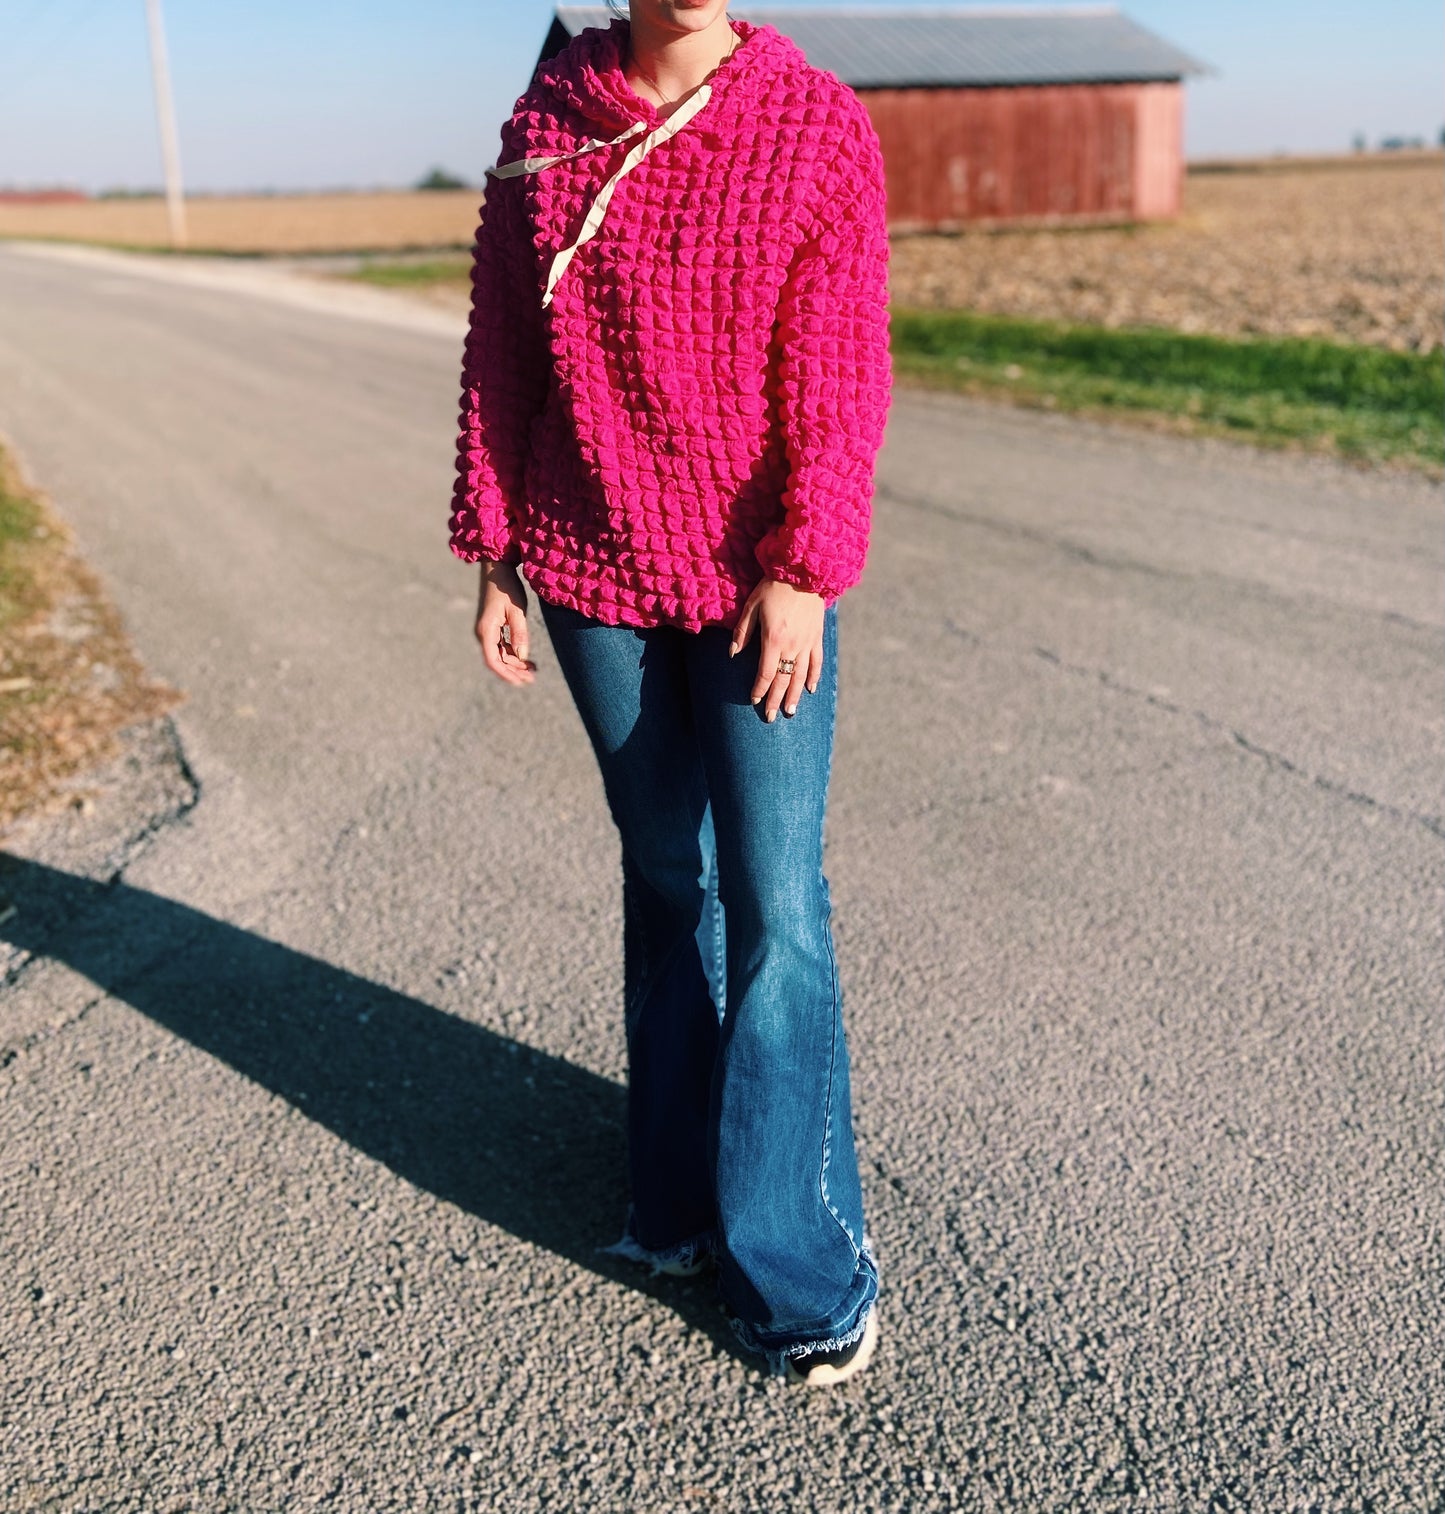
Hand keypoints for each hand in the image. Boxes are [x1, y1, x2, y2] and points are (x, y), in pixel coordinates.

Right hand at [474, 560, 536, 685]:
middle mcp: (483, 634)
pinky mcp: (493, 628)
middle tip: (533, 678)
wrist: (497, 569)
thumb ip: (520, 634)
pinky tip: (527, 660)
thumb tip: (523, 657)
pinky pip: (502, 647)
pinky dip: (514, 654)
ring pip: (500, 655)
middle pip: (497, 661)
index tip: (522, 682)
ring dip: (515, 664)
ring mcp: (487, 632)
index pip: (493, 661)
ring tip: (534, 670)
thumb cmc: (507, 587)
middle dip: (514, 672)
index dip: (507, 674)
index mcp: (486, 631)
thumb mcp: (517, 610)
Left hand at [730, 577, 824, 721]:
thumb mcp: (752, 606)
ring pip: (801, 676)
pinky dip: (814, 677)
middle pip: (783, 680)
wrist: (804, 571)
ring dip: (795, 695)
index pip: (765, 673)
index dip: (759, 689)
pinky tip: (810, 689)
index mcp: (773, 639)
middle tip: (770, 717)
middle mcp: (792, 646)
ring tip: (790, 711)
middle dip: (776, 700)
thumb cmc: (773, 587)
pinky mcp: (817, 637)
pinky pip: (816, 662)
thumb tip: (732, 654)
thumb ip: (742, 632)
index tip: (753, 700)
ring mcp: (807, 643)